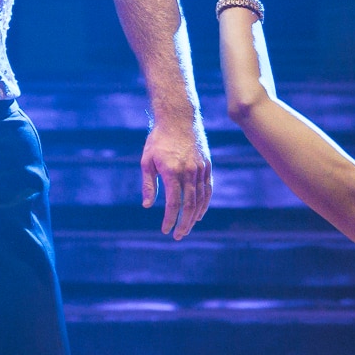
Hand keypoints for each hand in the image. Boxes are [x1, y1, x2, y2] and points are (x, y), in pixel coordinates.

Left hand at [142, 112, 212, 239]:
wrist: (178, 118)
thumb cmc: (158, 139)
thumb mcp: (147, 160)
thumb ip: (148, 184)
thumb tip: (148, 205)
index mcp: (172, 171)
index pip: (173, 203)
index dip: (170, 219)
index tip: (165, 230)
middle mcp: (188, 172)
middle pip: (189, 205)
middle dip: (183, 224)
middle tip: (178, 236)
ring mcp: (200, 169)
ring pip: (201, 199)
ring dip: (194, 217)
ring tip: (187, 228)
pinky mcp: (206, 166)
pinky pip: (207, 190)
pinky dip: (204, 204)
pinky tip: (199, 214)